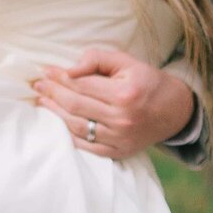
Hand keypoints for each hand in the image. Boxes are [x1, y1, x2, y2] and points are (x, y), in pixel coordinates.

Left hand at [32, 48, 198, 160]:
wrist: (175, 111)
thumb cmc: (147, 82)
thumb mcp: (127, 62)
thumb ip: (97, 59)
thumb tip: (69, 69)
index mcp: (125, 94)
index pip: (82, 84)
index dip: (60, 77)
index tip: (46, 71)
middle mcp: (122, 119)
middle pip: (75, 105)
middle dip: (52, 94)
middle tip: (38, 86)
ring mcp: (119, 139)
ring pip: (76, 126)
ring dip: (55, 114)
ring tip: (42, 102)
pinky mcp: (118, 152)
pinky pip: (85, 146)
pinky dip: (67, 135)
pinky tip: (57, 123)